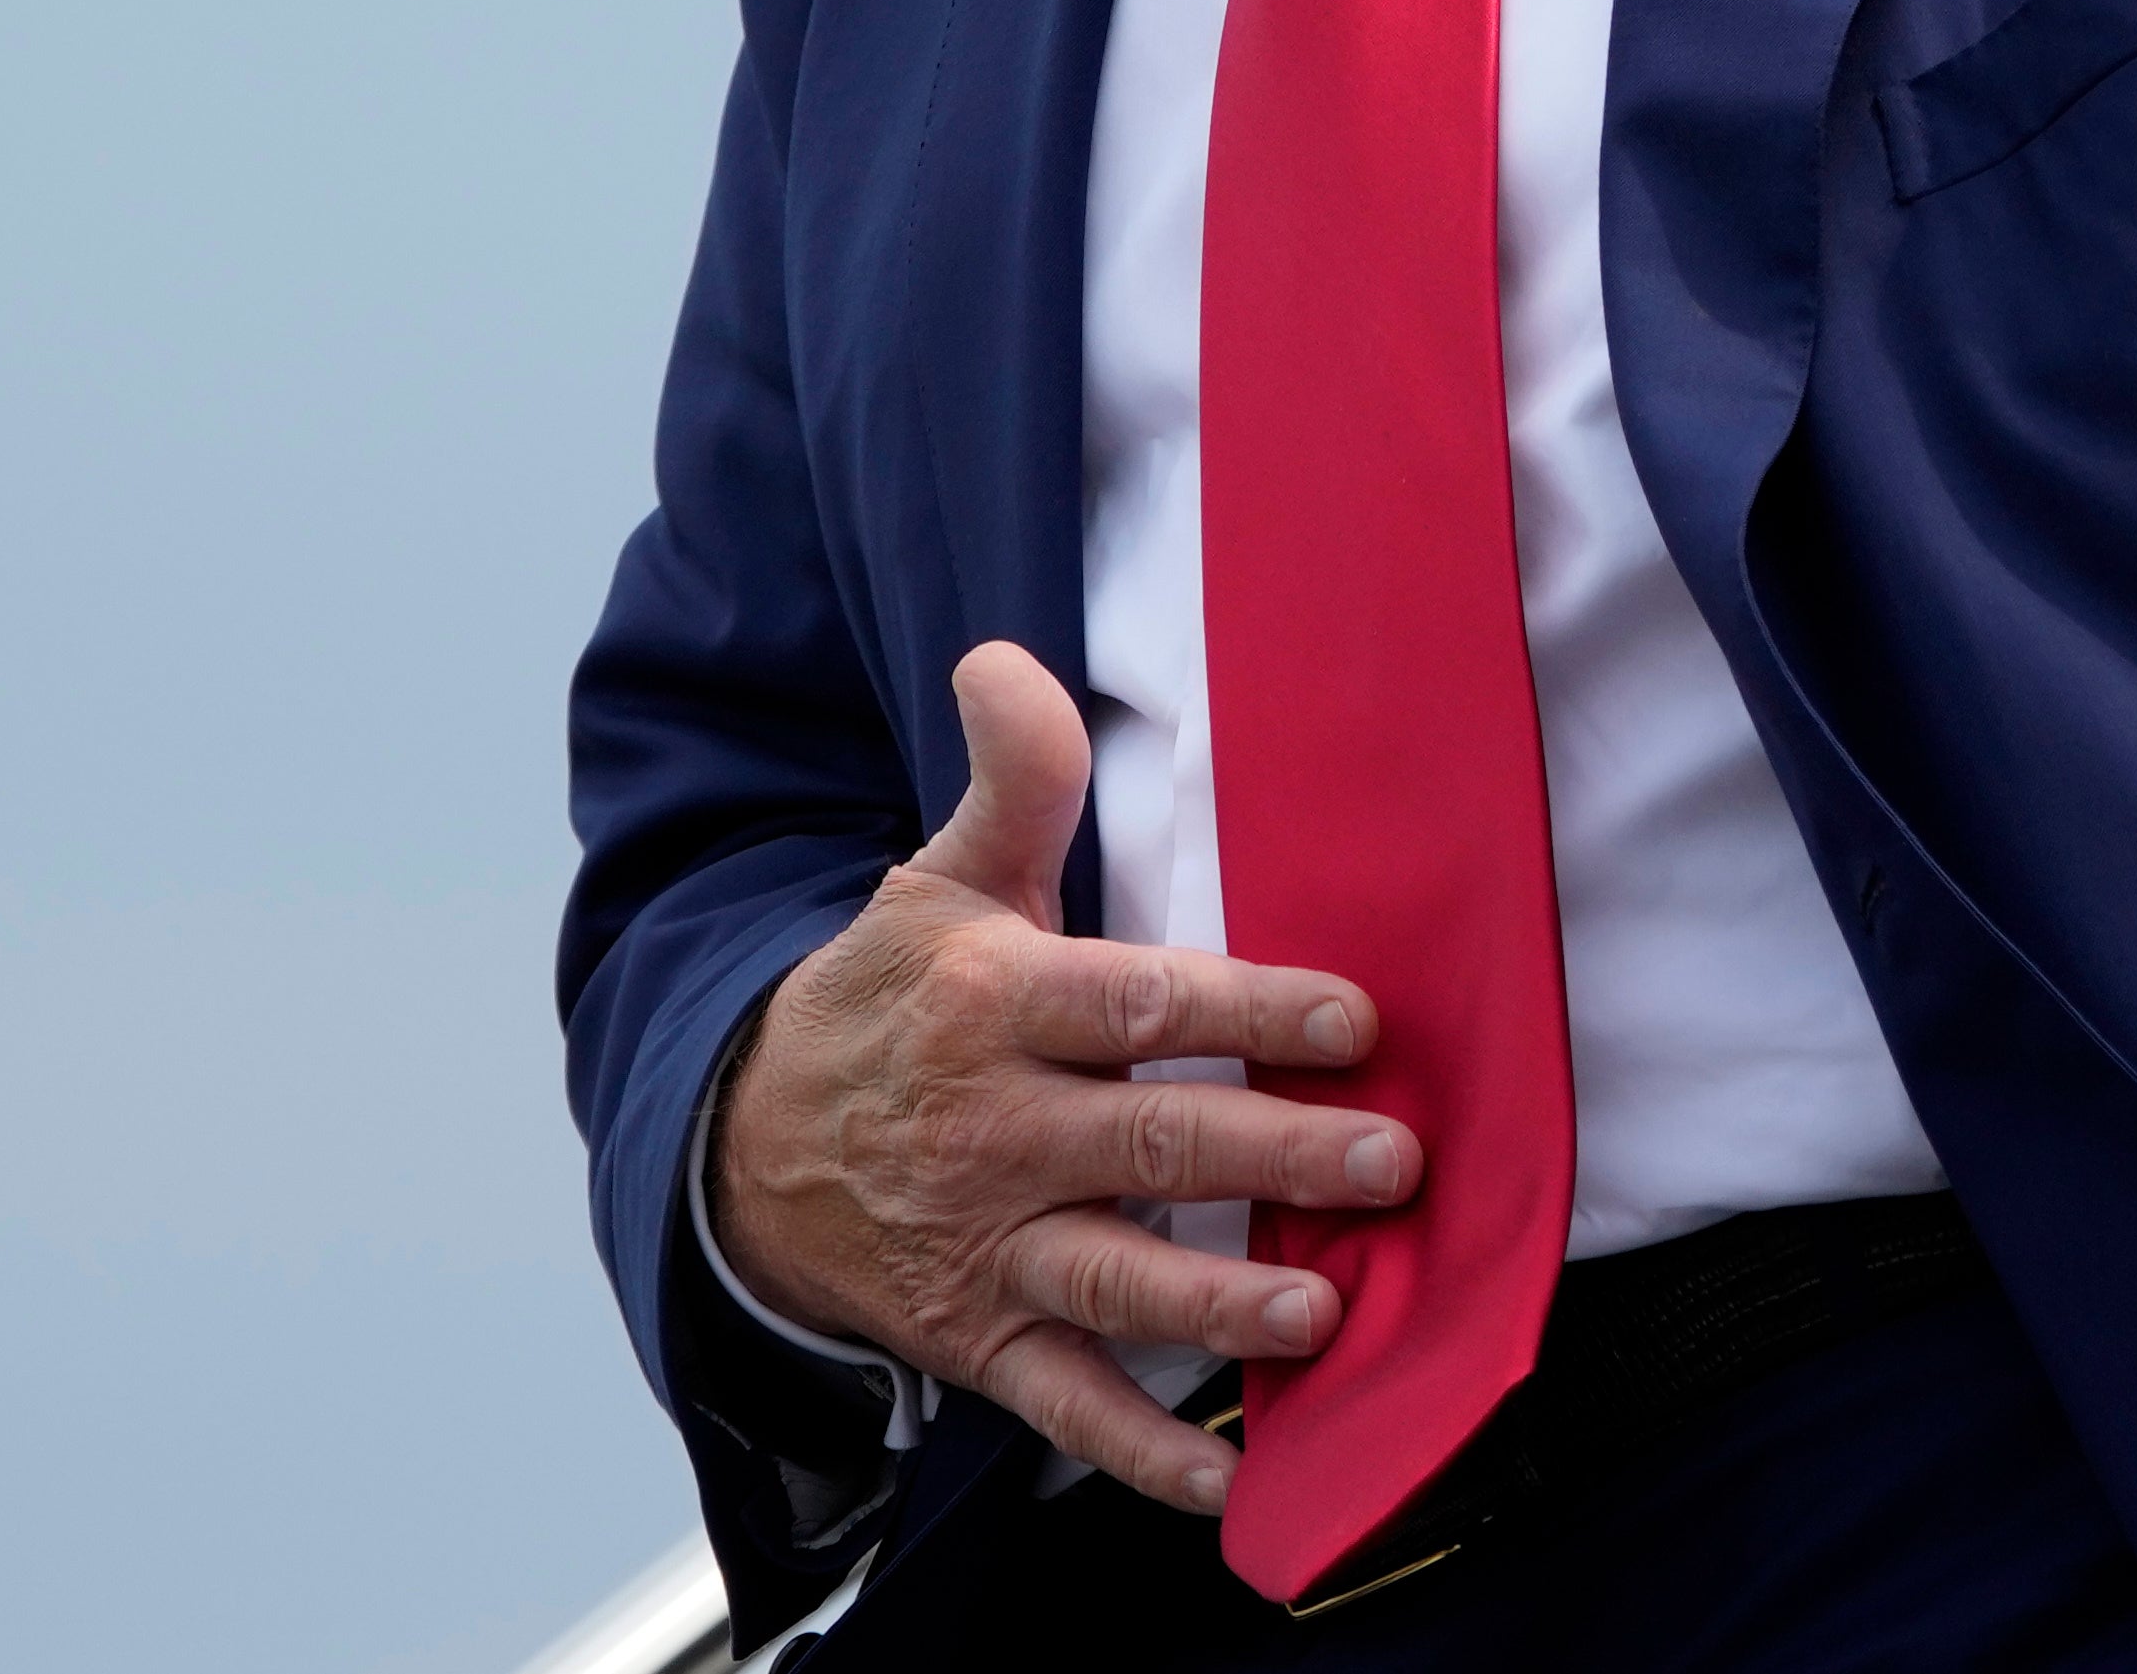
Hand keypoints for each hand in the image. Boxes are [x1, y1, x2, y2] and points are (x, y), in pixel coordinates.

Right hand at [710, 640, 1419, 1512]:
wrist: (745, 1152)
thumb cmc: (880, 1003)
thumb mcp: (932, 880)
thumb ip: (1009, 781)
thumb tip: (1009, 657)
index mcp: (991, 1006)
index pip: (1134, 1003)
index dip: (1244, 1010)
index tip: (1352, 1017)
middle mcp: (993, 1131)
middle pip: (1149, 1144)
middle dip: (1276, 1154)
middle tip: (1391, 1160)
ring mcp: (987, 1244)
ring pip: (1116, 1278)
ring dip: (1222, 1303)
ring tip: (1324, 1309)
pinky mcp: (979, 1336)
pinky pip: (1067, 1404)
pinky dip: (1143, 1450)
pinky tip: (1230, 1478)